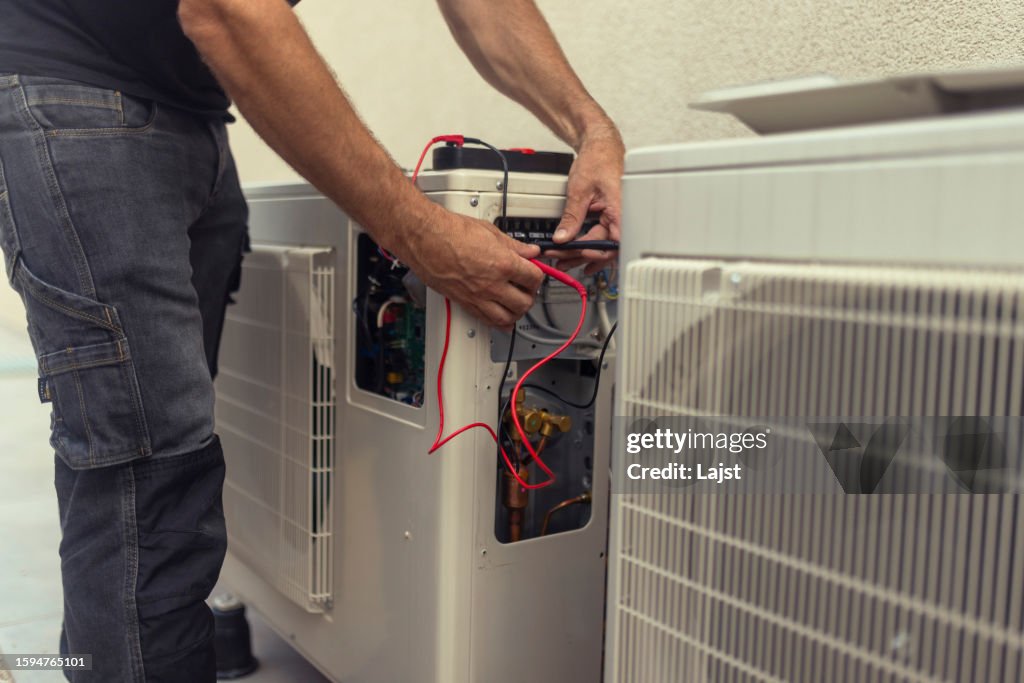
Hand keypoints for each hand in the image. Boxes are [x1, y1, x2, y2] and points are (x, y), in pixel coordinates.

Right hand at [403, 207, 543, 328]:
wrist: (425, 238)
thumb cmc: (450, 231)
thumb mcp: (489, 232)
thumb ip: (513, 245)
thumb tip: (529, 251)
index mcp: (503, 264)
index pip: (534, 278)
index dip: (537, 274)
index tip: (534, 271)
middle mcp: (492, 284)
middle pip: (525, 302)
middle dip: (529, 295)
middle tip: (527, 287)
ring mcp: (478, 297)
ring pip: (508, 317)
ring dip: (516, 312)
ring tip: (516, 303)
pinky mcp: (464, 303)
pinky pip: (487, 321)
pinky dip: (499, 323)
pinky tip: (503, 320)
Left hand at [550, 123, 624, 274]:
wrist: (601, 146)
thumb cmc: (598, 160)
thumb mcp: (579, 190)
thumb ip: (572, 217)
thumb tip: (562, 238)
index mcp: (621, 209)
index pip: (613, 242)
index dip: (596, 252)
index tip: (576, 254)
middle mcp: (622, 217)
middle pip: (604, 247)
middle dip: (580, 256)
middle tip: (560, 259)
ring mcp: (616, 219)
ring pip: (600, 245)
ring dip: (581, 255)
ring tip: (563, 261)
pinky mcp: (610, 219)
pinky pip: (600, 238)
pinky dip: (587, 246)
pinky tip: (577, 256)